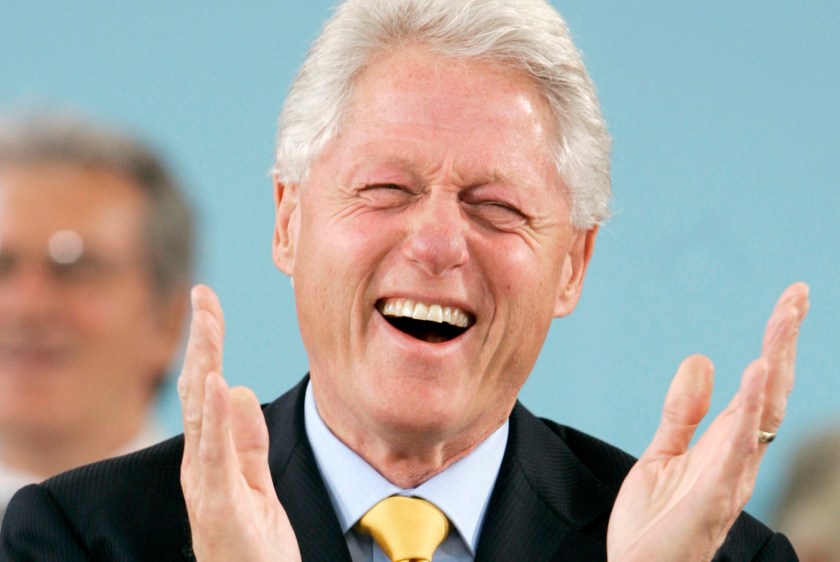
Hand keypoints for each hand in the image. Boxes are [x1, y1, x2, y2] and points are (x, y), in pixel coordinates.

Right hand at [178, 285, 300, 561]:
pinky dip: (212, 415)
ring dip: (204, 362)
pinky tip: (215, 380)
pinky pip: (214, 454)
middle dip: (201, 340)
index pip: (205, 388)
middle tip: (203, 295)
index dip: (206, 343)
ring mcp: (205, 484)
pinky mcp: (218, 506)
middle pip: (197, 391)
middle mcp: (200, 465)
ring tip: (206, 321)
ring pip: (200, 413)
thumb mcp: (256, 483)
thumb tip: (236, 388)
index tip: (207, 302)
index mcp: (211, 456)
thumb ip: (247, 440)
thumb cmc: (254, 547)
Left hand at [607, 282, 808, 561]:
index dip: (774, 343)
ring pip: (761, 414)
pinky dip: (748, 413)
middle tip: (796, 296)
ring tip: (783, 321)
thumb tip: (705, 359)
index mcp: (726, 444)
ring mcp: (729, 476)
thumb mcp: (663, 453)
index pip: (757, 385)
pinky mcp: (712, 497)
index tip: (789, 301)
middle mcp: (737, 456)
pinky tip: (755, 375)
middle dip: (782, 342)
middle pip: (768, 391)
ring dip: (773, 366)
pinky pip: (737, 450)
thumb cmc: (654, 522)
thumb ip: (684, 411)